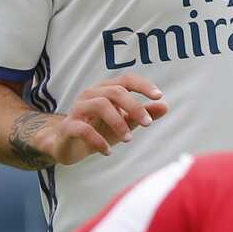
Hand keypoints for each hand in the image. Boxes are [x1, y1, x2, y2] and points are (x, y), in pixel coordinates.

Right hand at [36, 72, 170, 165]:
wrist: (66, 145)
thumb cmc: (98, 130)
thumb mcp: (125, 123)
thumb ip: (144, 115)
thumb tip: (165, 106)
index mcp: (106, 90)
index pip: (126, 79)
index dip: (143, 85)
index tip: (159, 96)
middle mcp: (91, 95)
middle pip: (115, 91)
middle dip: (135, 107)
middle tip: (148, 124)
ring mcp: (77, 109)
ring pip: (100, 105)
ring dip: (118, 122)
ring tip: (128, 139)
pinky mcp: (68, 127)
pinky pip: (83, 129)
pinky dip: (98, 141)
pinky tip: (107, 152)